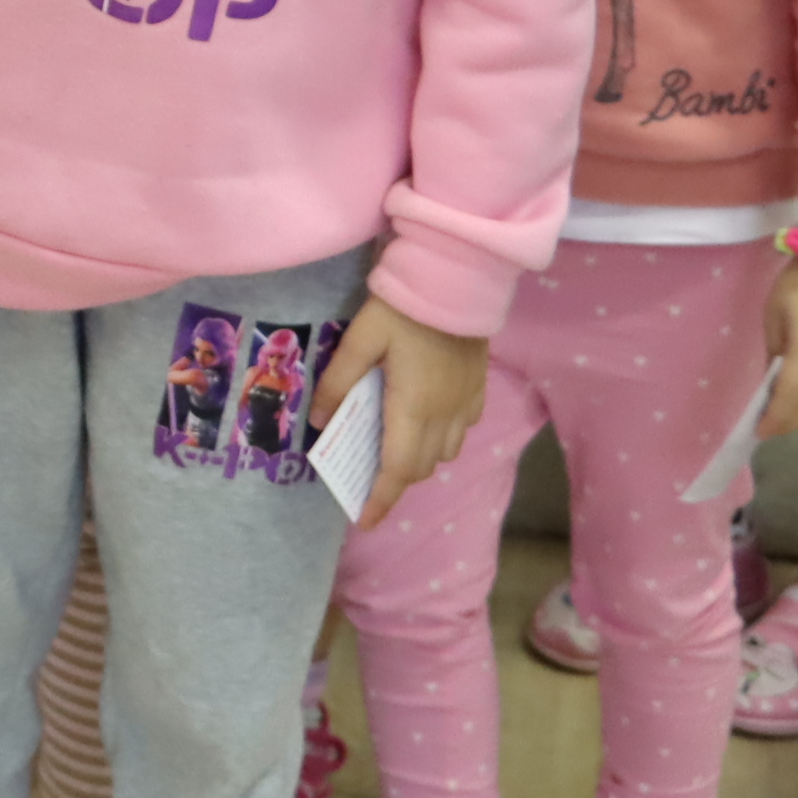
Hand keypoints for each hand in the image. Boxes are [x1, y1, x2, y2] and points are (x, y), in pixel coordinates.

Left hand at [313, 296, 489, 527]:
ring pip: (446, 451)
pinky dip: (442, 436)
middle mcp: (445, 413)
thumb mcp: (359, 339)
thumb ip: (337, 382)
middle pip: (422, 467)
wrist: (457, 276)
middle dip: (395, 479)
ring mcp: (467, 401)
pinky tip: (422, 418)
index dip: (381, 499)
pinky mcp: (479, 386)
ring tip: (392, 447)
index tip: (365, 521)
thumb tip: (318, 421)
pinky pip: (463, 428)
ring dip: (420, 458)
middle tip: (367, 477)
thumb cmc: (403, 307)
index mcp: (412, 407)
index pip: (398, 470)